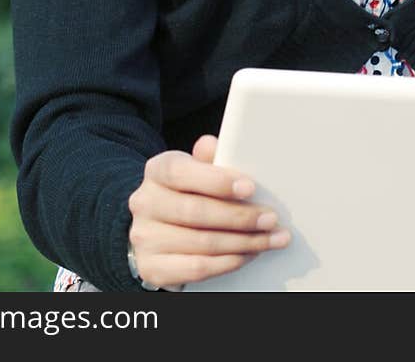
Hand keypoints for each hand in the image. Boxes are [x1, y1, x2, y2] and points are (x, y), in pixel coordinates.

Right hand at [127, 134, 290, 289]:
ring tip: (268, 239)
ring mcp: (145, 238)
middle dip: (240, 217)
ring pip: (202, 243)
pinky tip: (247, 255)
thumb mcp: (193, 170)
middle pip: (196, 212)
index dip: (217, 181)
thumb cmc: (184, 194)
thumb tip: (212, 145)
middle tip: (270, 218)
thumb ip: (205, 159)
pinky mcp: (153, 268)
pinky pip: (197, 268)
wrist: (156, 230)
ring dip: (242, 243)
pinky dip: (228, 263)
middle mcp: (145, 203)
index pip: (182, 173)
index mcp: (156, 170)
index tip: (250, 187)